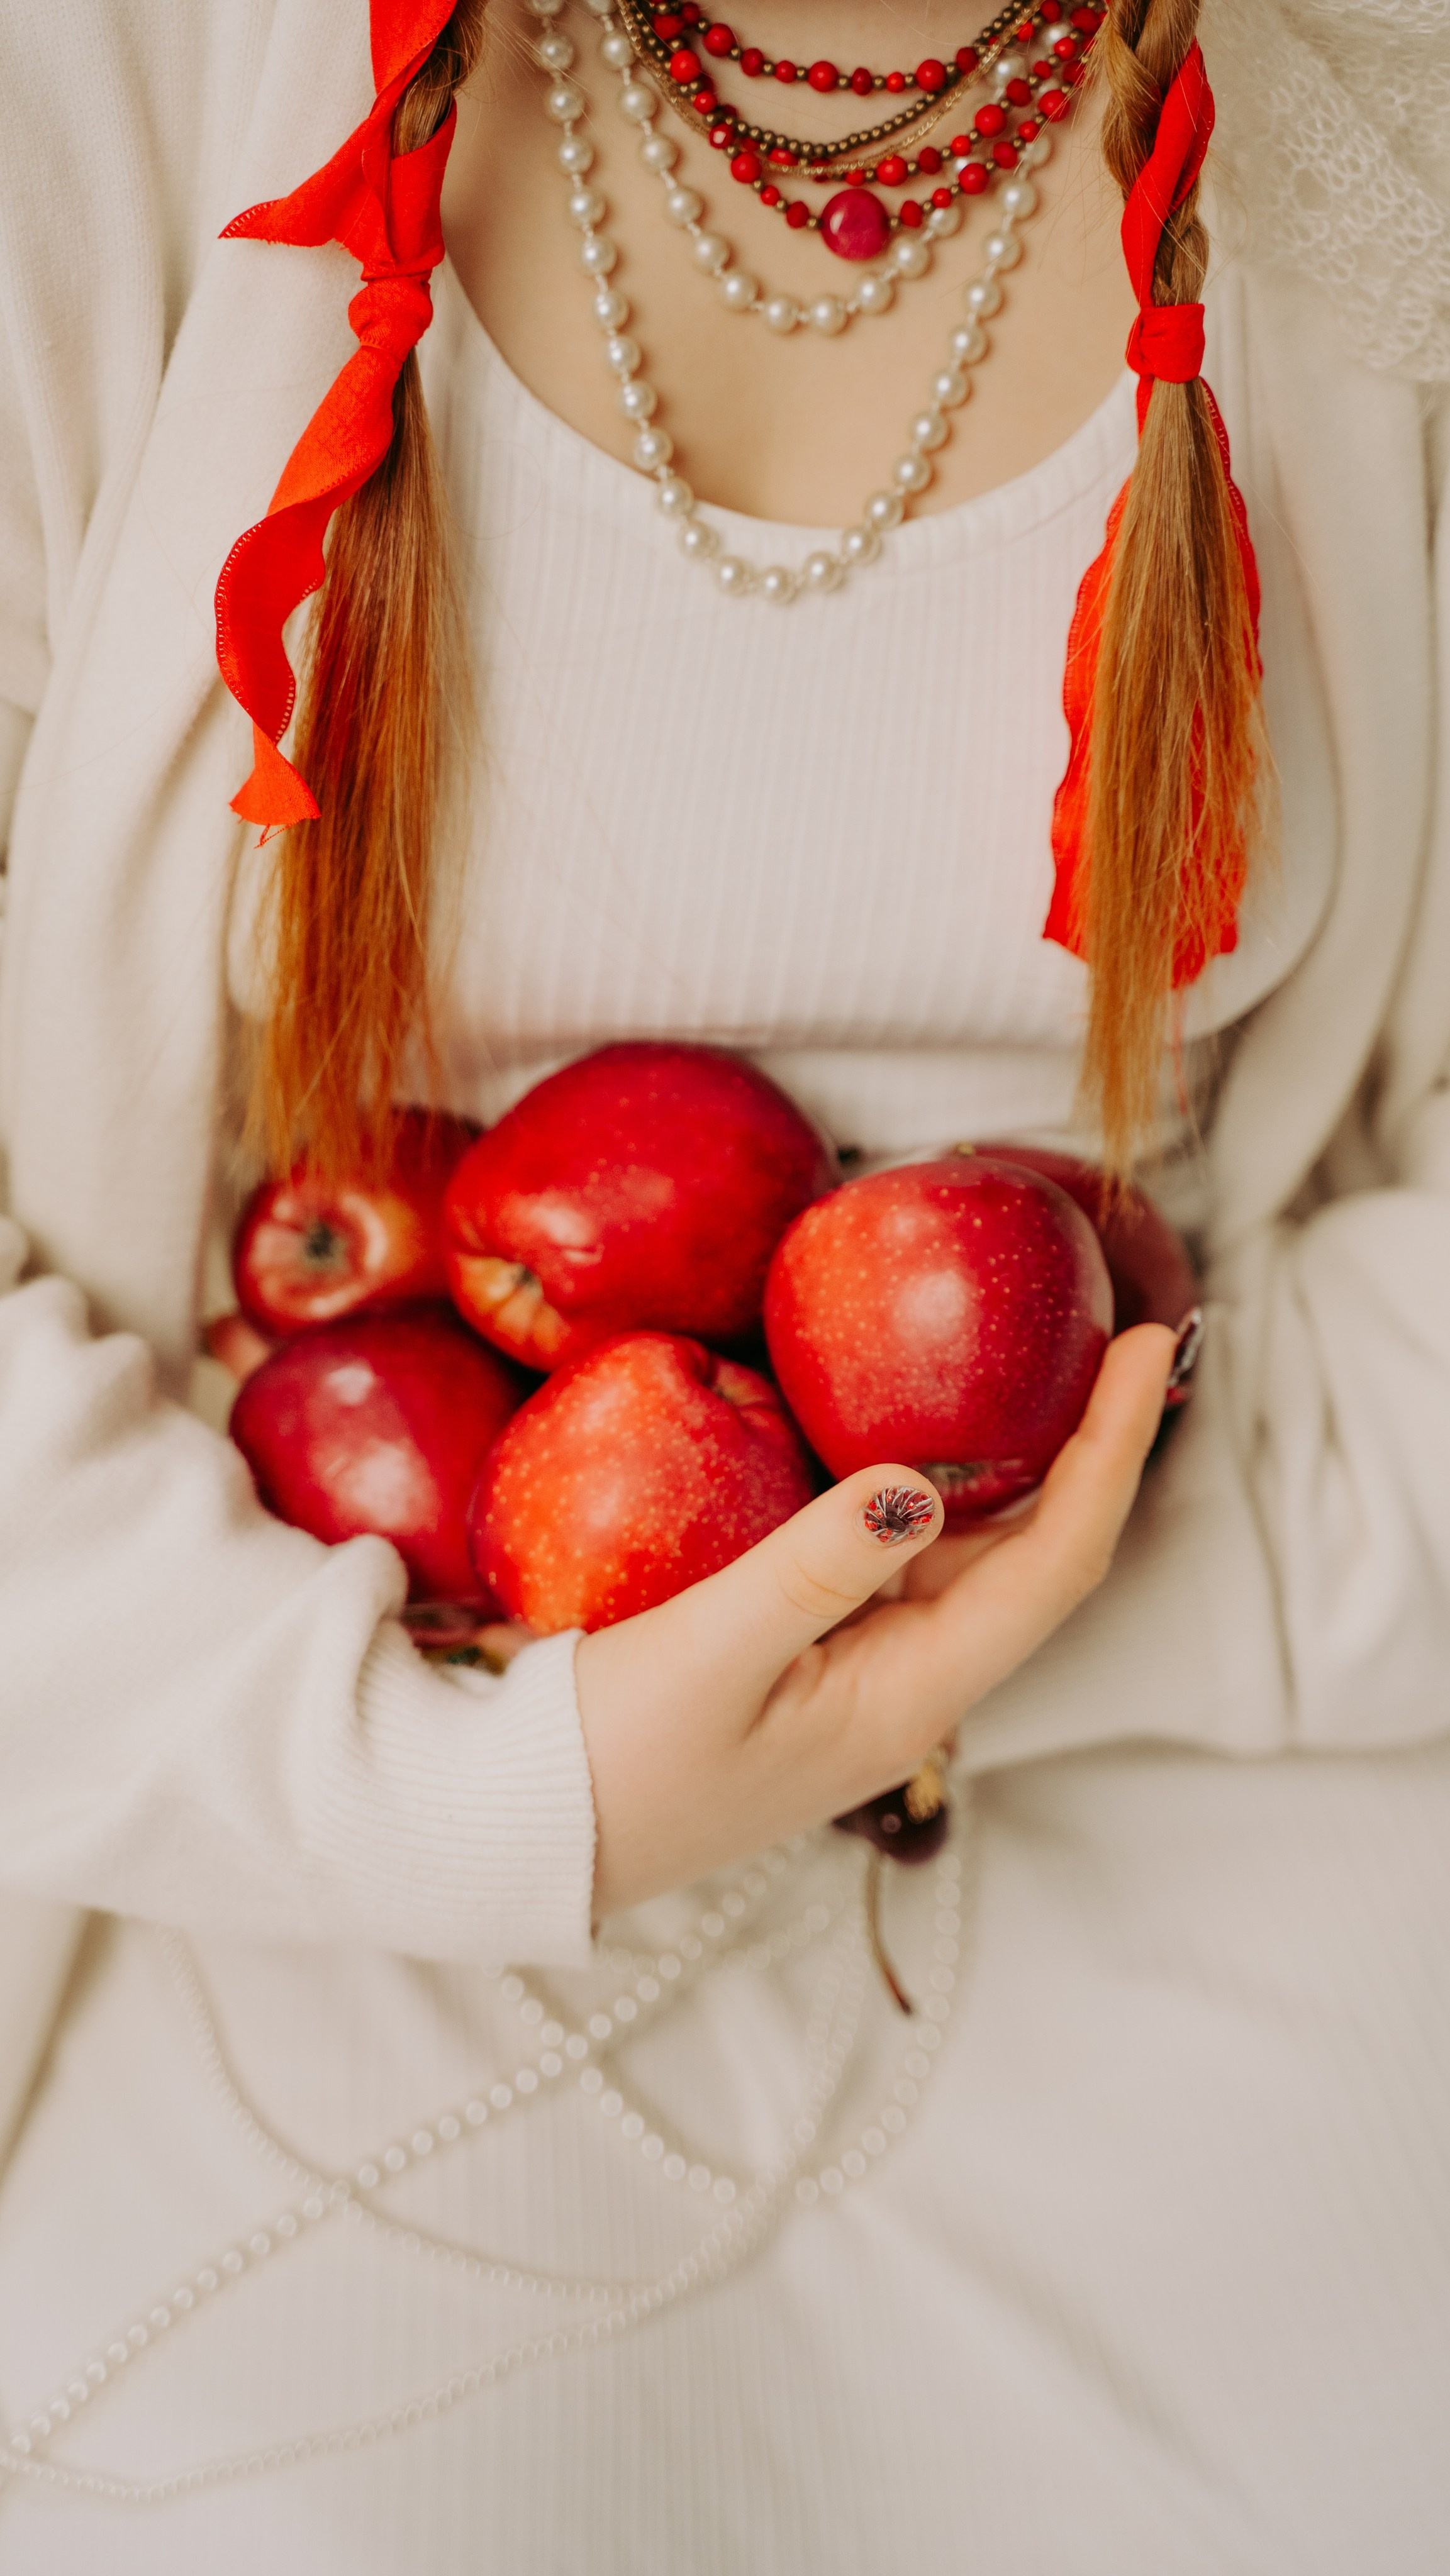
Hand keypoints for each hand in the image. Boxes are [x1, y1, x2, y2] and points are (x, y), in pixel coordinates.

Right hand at [574, 1324, 1175, 1916]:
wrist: (531, 1839)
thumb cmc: (607, 1762)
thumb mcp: (704, 1656)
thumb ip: (811, 1570)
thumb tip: (916, 1486)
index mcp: (909, 1697)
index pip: (1055, 1564)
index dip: (1110, 1453)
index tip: (1148, 1345)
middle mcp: (911, 1686)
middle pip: (1042, 1557)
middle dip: (1094, 1448)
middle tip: (1124, 1332)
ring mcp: (868, 1673)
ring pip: (980, 1557)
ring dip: (1030, 1467)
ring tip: (1057, 1362)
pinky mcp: (819, 1655)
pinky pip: (909, 1559)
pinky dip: (941, 1487)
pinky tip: (930, 1430)